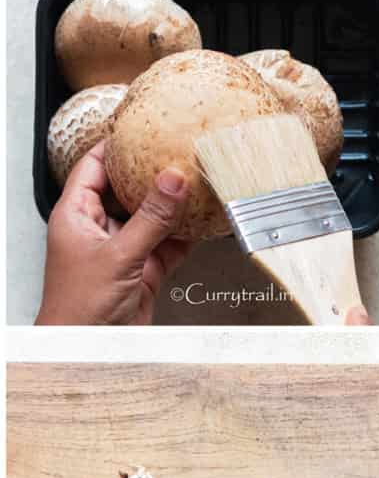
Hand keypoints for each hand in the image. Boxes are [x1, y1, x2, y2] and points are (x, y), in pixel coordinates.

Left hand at [35, 141, 192, 324]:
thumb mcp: (119, 255)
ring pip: (153, 218)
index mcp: (76, 216)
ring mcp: (124, 250)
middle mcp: (99, 229)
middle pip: (129, 190)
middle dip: (154, 174)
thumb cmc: (79, 308)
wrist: (90, 349)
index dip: (116, 145)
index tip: (141, 128)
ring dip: (175, 206)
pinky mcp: (145, 270)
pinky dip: (187, 235)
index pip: (94, 167)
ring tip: (199, 183)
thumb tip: (171, 181)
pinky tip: (204, 223)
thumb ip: (150, 218)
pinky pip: (170, 245)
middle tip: (179, 153)